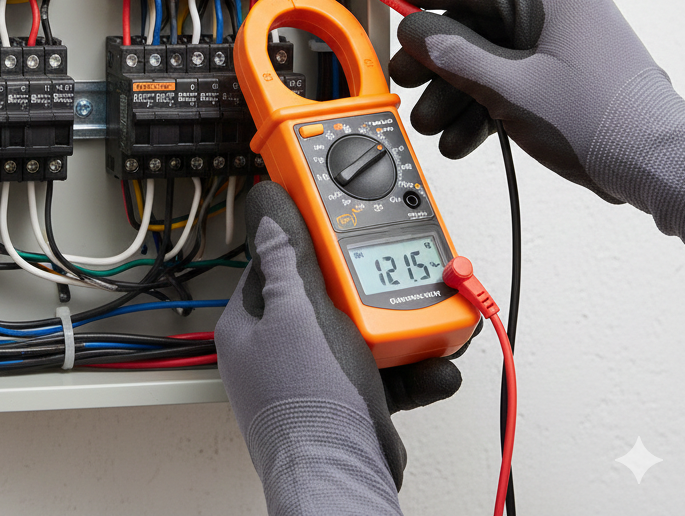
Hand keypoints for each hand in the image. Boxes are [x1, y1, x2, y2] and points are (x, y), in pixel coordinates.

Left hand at [216, 181, 466, 515]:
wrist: (344, 479)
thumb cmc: (310, 402)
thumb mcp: (300, 309)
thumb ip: (287, 255)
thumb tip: (267, 204)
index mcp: (250, 326)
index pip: (274, 263)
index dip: (307, 240)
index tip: (337, 224)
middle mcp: (277, 351)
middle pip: (324, 294)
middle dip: (365, 287)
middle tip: (392, 275)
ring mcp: (313, 377)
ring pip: (358, 332)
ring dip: (397, 326)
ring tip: (426, 317)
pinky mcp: (348, 401)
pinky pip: (382, 371)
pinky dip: (410, 366)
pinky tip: (435, 363)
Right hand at [380, 0, 684, 246]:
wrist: (659, 168)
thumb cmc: (603, 122)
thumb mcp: (512, 88)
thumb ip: (456, 56)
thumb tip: (416, 31)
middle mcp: (558, 15)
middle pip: (475, 25)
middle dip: (435, 60)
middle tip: (404, 77)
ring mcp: (563, 48)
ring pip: (489, 59)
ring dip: (455, 93)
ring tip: (433, 123)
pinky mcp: (565, 78)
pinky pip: (510, 81)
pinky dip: (484, 106)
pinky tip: (463, 137)